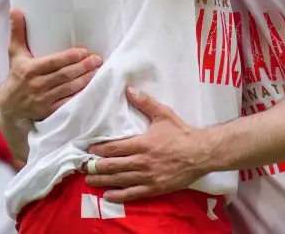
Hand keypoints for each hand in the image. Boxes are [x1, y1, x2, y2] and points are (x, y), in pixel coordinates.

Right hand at [0, 9, 100, 121]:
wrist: (9, 107)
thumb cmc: (16, 75)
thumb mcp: (15, 54)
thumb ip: (18, 32)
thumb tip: (15, 9)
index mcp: (30, 70)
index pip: (53, 63)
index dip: (70, 58)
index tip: (84, 52)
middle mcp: (36, 85)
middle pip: (64, 75)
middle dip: (83, 67)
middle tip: (98, 60)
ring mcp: (43, 100)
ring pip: (68, 89)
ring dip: (85, 80)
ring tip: (98, 71)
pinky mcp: (48, 112)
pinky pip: (67, 103)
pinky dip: (79, 96)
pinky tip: (91, 88)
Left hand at [85, 88, 209, 201]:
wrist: (201, 153)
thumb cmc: (181, 133)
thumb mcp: (164, 114)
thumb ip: (145, 102)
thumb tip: (129, 89)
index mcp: (142, 143)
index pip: (115, 148)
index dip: (99, 150)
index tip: (88, 150)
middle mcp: (142, 161)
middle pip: (113, 165)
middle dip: (96, 167)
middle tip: (83, 167)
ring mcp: (147, 177)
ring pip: (120, 180)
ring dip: (102, 180)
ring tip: (89, 180)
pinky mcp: (154, 188)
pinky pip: (133, 193)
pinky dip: (118, 195)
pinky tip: (107, 196)